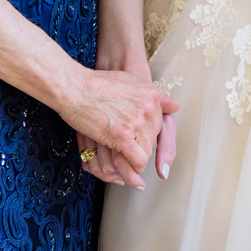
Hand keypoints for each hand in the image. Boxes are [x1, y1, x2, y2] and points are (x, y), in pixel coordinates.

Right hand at [57, 68, 175, 191]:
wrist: (75, 87)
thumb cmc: (96, 84)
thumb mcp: (130, 82)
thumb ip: (153, 95)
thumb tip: (175, 106)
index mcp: (152, 96)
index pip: (160, 125)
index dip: (147, 137)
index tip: (137, 142)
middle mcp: (149, 109)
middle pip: (153, 141)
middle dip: (140, 150)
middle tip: (125, 154)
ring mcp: (137, 122)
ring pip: (146, 154)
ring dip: (134, 161)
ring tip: (122, 163)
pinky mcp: (123, 136)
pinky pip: (138, 161)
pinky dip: (133, 169)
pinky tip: (123, 168)